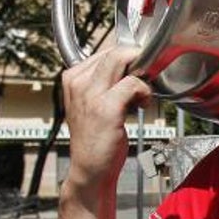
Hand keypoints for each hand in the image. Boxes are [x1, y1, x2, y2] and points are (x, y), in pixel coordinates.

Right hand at [61, 47, 151, 195]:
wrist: (90, 169)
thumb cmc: (97, 136)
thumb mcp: (96, 102)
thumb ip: (109, 81)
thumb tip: (136, 64)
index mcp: (73, 77)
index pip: (106, 50)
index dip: (129, 58)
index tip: (138, 72)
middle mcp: (78, 82)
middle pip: (115, 51)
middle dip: (138, 63)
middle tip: (146, 81)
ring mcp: (90, 94)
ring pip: (123, 60)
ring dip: (142, 75)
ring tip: (142, 95)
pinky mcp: (105, 107)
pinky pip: (133, 83)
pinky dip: (145, 91)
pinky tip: (143, 104)